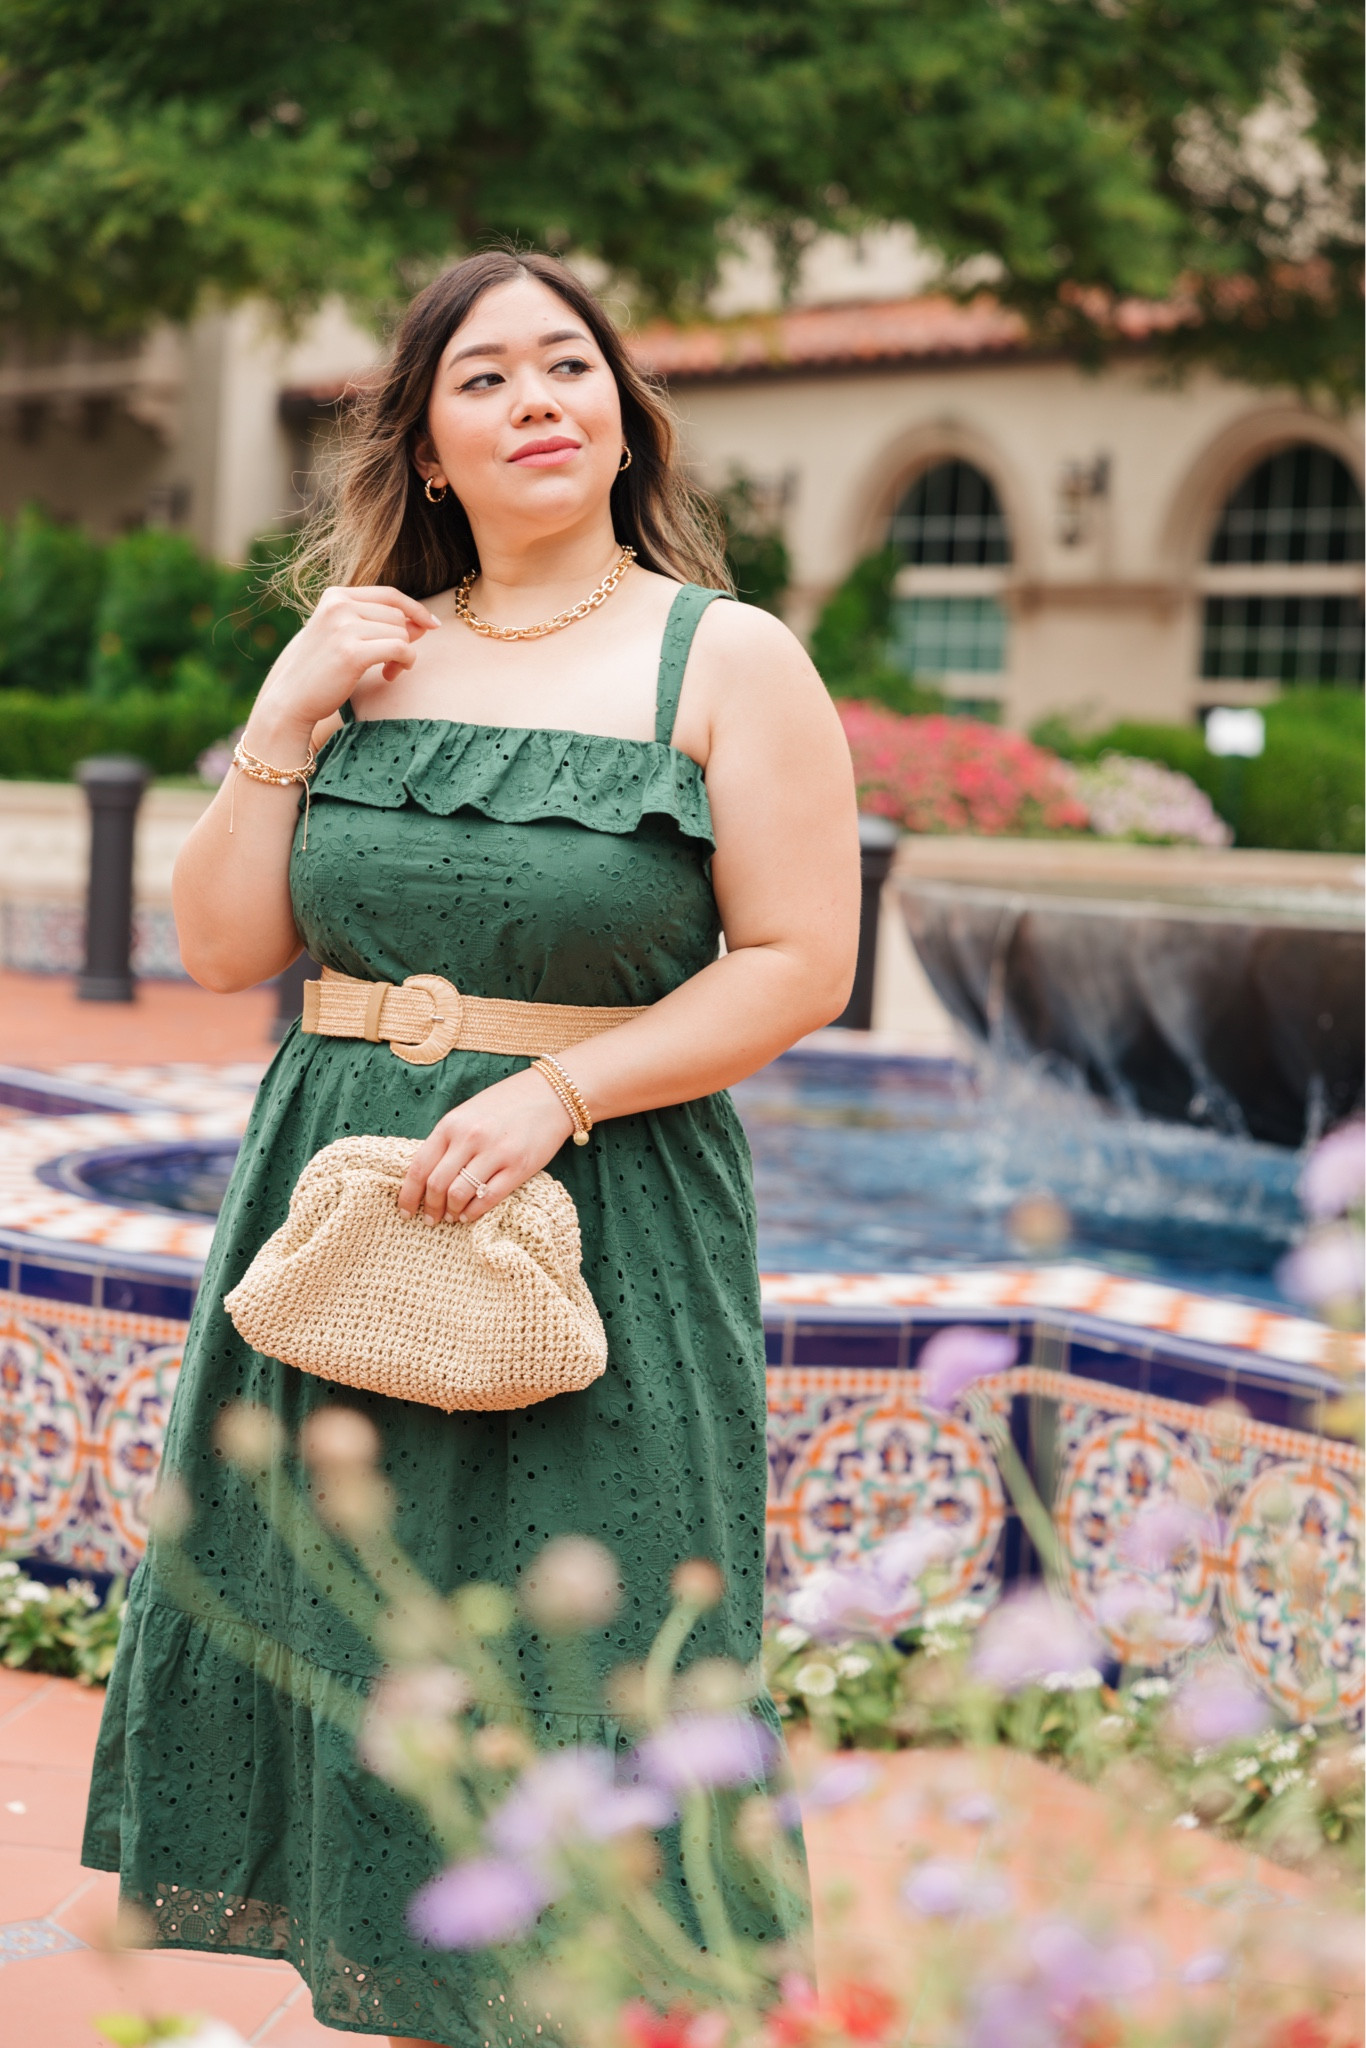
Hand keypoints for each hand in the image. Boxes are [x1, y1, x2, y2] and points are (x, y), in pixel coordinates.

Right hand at [247, 584, 440, 748]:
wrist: (290, 699)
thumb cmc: (321, 671)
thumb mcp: (346, 638)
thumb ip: (379, 626)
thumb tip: (424, 623)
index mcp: (335, 596)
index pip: (389, 594)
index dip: (414, 609)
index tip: (432, 624)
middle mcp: (338, 606)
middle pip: (398, 616)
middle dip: (404, 640)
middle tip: (392, 664)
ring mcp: (343, 627)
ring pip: (401, 633)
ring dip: (403, 655)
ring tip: (388, 672)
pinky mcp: (352, 652)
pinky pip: (400, 649)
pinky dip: (405, 662)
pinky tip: (391, 674)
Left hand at [396, 1067, 578, 1225]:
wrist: (550, 1094)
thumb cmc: (505, 1104)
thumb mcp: (467, 1114)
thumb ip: (448, 1140)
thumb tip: (428, 1175)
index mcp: (451, 1124)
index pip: (419, 1167)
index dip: (408, 1195)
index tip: (404, 1211)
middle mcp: (469, 1138)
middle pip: (436, 1184)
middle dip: (429, 1208)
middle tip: (430, 1220)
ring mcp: (495, 1152)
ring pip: (459, 1194)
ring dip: (451, 1211)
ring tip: (452, 1217)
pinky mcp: (519, 1166)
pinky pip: (489, 1197)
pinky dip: (474, 1212)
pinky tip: (470, 1215)